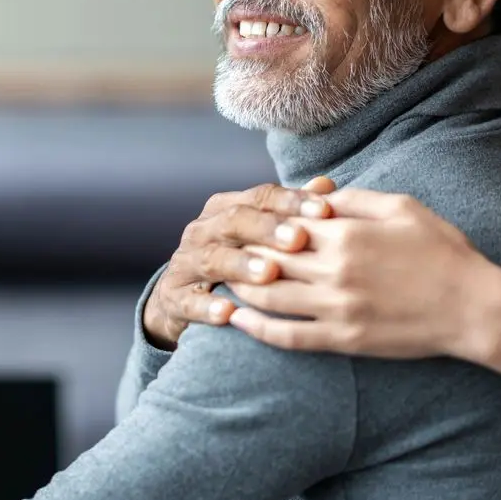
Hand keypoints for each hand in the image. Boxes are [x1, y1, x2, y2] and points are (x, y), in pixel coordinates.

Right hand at [143, 178, 335, 349]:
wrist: (181, 299)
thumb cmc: (235, 261)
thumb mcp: (260, 235)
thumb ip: (291, 212)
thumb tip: (326, 185)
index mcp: (225, 208)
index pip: (260, 197)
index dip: (291, 201)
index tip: (325, 210)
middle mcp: (202, 231)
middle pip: (234, 221)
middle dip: (267, 229)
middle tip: (299, 239)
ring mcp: (185, 263)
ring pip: (212, 259)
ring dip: (240, 265)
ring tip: (268, 273)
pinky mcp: (174, 298)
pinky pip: (188, 301)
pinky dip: (207, 307)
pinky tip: (228, 314)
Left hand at [226, 189, 500, 361]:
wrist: (474, 307)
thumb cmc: (442, 251)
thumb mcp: (402, 207)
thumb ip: (354, 198)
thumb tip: (316, 193)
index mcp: (346, 232)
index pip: (280, 223)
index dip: (254, 222)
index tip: (237, 221)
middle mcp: (335, 269)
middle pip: (266, 259)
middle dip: (239, 254)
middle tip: (219, 251)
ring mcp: (337, 307)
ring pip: (268, 297)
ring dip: (239, 289)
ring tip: (223, 281)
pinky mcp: (344, 338)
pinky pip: (289, 337)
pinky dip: (257, 330)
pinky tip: (238, 321)